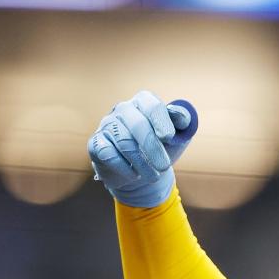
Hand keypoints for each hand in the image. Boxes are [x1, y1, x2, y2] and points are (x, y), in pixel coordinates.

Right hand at [88, 90, 196, 207]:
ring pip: (124, 141)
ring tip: (153, 177)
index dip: (161, 121)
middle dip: (153, 147)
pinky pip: (107, 153)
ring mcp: (107, 124)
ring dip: (141, 163)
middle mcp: (123, 109)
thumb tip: (180, 115)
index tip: (169, 138)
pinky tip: (133, 175)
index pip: (152, 106)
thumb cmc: (161, 147)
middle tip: (164, 166)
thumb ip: (183, 122)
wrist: (141, 171)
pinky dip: (123, 167)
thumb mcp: (178, 136)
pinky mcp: (96, 142)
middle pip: (138, 125)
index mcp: (144, 102)